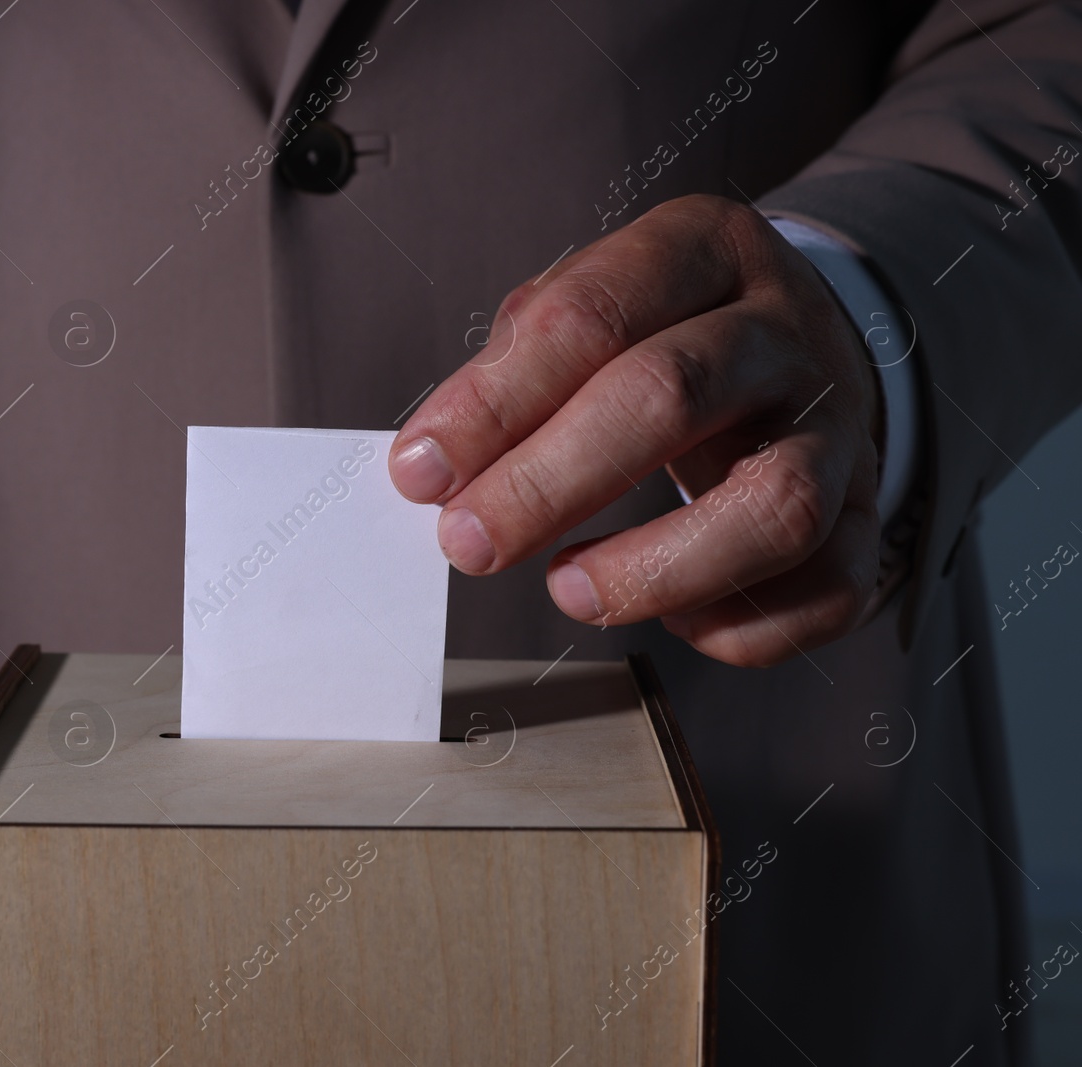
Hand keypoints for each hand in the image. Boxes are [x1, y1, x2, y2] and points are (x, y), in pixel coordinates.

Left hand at [390, 194, 882, 666]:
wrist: (803, 346)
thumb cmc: (664, 332)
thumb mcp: (586, 305)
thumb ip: (509, 373)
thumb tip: (432, 464)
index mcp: (703, 252)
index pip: (591, 317)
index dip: (496, 402)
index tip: (422, 471)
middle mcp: (784, 332)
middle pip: (671, 396)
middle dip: (549, 483)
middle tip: (468, 543)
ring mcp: (839, 426)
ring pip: (777, 506)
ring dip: (657, 566)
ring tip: (569, 590)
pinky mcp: (868, 514)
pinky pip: (829, 589)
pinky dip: (743, 625)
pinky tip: (675, 617)